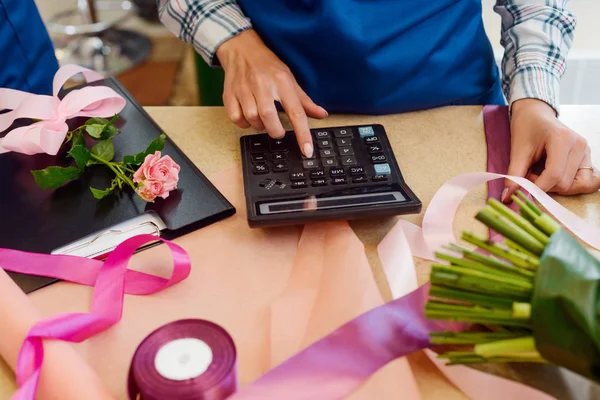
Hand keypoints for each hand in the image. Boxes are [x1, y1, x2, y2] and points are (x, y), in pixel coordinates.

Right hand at [216, 29, 327, 156]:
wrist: (241, 48)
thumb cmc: (268, 66)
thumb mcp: (290, 79)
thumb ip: (305, 101)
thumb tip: (322, 115)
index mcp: (282, 81)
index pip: (296, 112)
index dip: (303, 134)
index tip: (307, 151)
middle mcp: (262, 84)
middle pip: (269, 117)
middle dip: (276, 131)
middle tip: (278, 131)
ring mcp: (244, 89)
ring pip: (252, 118)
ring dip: (260, 126)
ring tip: (264, 121)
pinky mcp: (229, 94)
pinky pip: (236, 118)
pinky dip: (243, 123)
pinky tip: (249, 118)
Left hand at [503, 99, 598, 201]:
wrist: (535, 115)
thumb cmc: (526, 128)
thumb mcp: (517, 151)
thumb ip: (514, 175)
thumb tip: (507, 198)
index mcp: (563, 139)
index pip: (554, 175)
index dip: (537, 188)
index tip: (523, 188)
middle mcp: (579, 145)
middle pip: (565, 183)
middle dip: (545, 187)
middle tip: (530, 176)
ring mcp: (586, 152)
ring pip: (578, 185)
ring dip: (557, 188)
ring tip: (542, 175)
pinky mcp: (587, 158)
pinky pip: (585, 182)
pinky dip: (569, 185)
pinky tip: (553, 177)